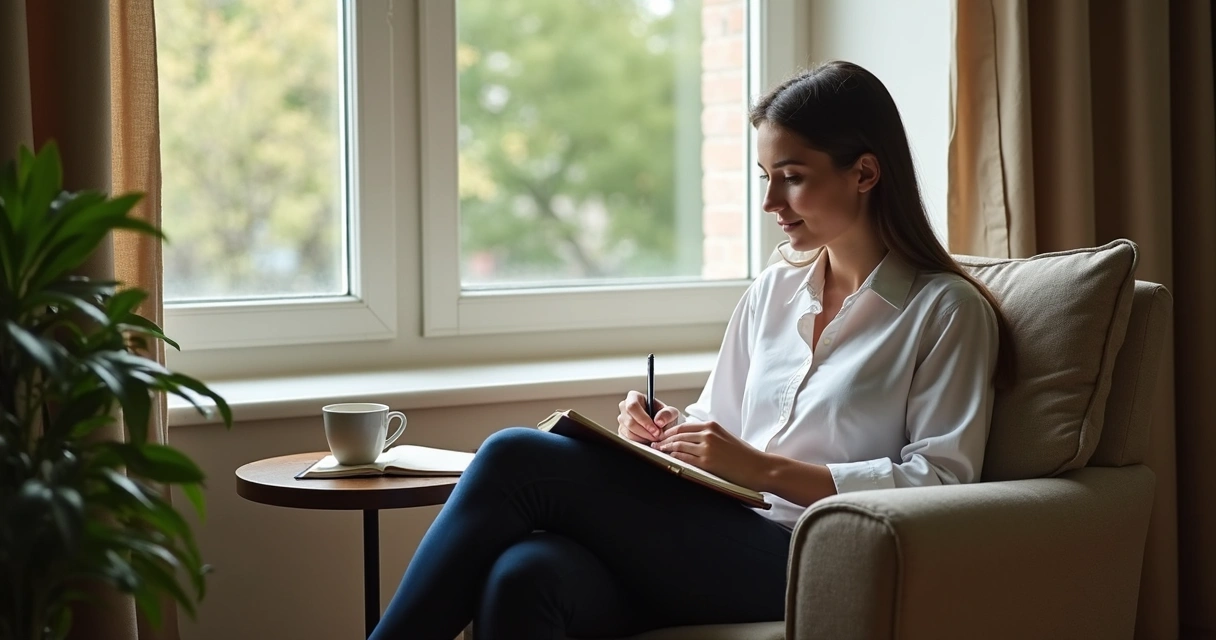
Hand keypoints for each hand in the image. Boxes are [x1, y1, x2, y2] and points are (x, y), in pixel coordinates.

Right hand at [617, 390, 680, 443]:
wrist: (661, 427)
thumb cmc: (664, 417)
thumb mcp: (671, 413)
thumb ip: (667, 414)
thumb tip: (658, 421)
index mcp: (634, 397)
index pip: (633, 406)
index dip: (644, 419)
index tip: (655, 430)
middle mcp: (624, 407)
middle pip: (630, 421)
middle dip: (645, 432)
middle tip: (657, 436)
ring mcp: (622, 420)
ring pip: (629, 432)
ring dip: (644, 438)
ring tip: (655, 438)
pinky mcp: (621, 432)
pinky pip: (628, 439)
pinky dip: (640, 442)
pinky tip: (648, 440)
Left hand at [653, 420, 768, 488]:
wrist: (759, 467)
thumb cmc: (744, 455)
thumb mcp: (726, 438)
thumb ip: (709, 436)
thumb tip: (690, 441)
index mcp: (712, 426)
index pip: (683, 426)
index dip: (669, 431)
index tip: (661, 436)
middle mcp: (708, 433)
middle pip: (677, 434)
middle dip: (663, 439)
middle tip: (653, 444)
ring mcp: (707, 447)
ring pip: (678, 445)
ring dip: (665, 448)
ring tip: (657, 452)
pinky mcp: (707, 462)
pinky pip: (684, 458)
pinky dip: (674, 458)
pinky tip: (668, 460)